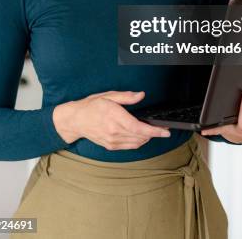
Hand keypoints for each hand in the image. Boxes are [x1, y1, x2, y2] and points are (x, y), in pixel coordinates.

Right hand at [53, 90, 170, 150]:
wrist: (75, 120)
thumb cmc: (91, 106)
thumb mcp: (108, 95)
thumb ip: (126, 97)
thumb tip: (141, 95)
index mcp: (115, 118)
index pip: (139, 128)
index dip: (155, 131)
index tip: (166, 131)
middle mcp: (114, 132)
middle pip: (140, 137)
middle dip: (154, 134)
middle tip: (162, 128)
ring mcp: (112, 141)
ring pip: (136, 143)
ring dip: (146, 139)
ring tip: (152, 131)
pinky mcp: (110, 146)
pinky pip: (129, 146)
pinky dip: (137, 142)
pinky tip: (140, 135)